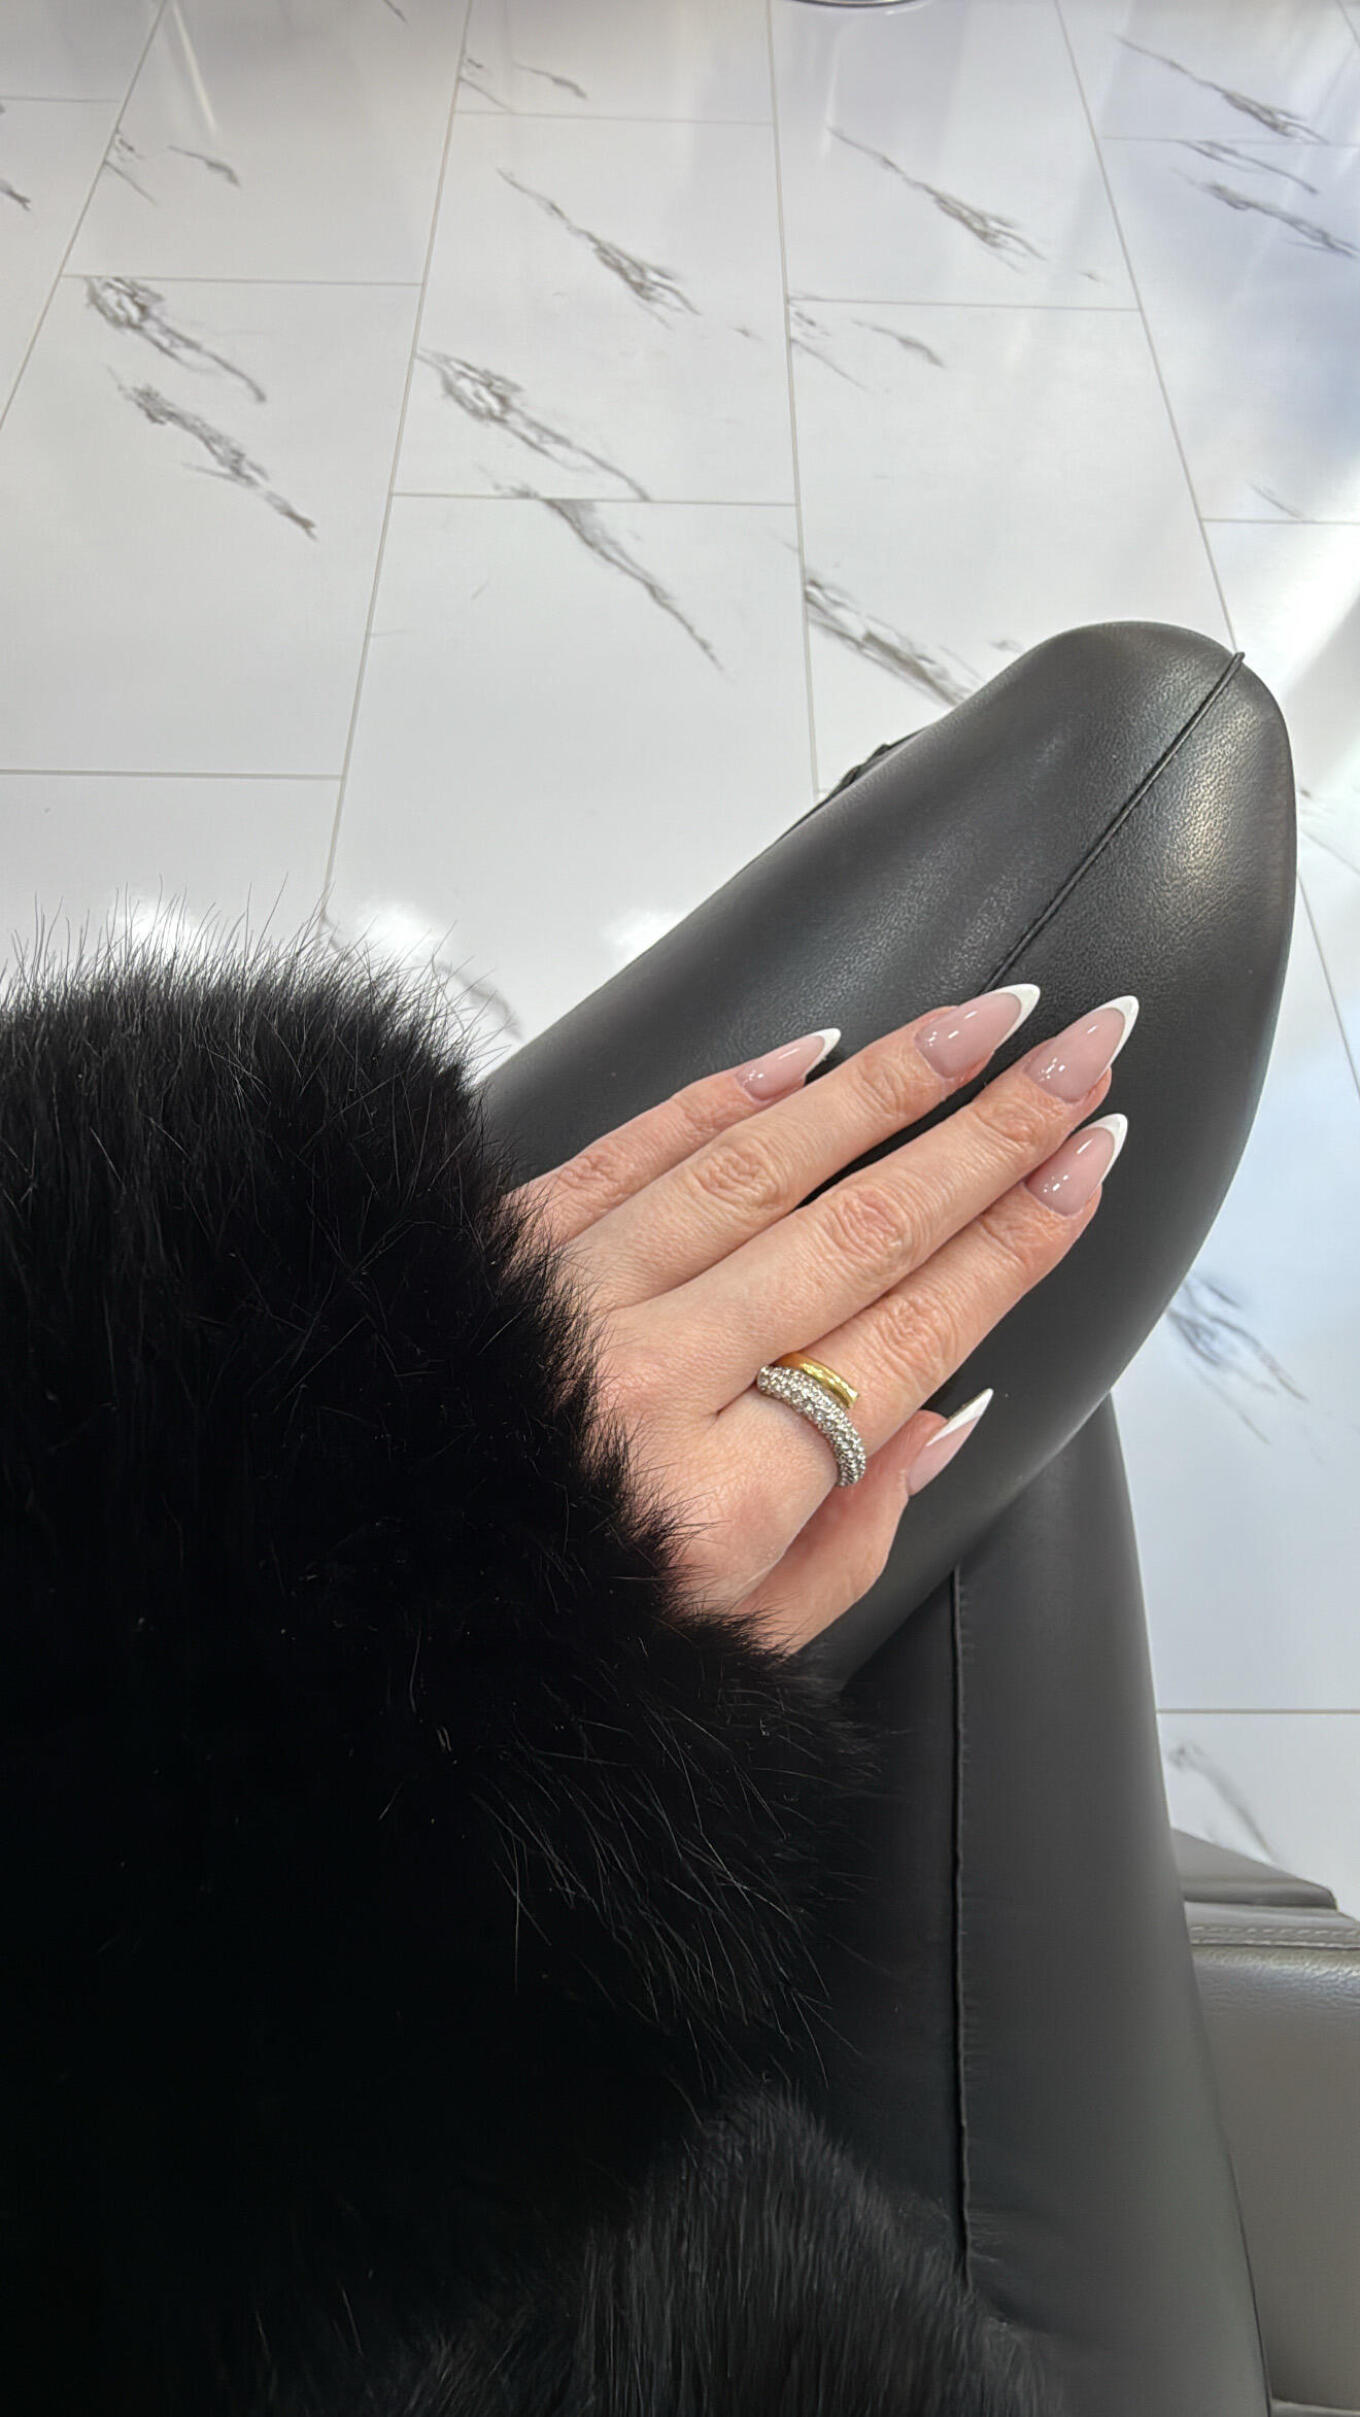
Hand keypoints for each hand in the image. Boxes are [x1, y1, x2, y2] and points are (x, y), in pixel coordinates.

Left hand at [507, 987, 1134, 1653]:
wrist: (356, 1610)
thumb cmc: (544, 1647)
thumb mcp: (733, 1651)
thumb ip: (849, 1538)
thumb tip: (945, 1412)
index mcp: (721, 1500)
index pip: (912, 1334)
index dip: (1018, 1239)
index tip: (1089, 1159)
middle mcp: (650, 1385)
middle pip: (862, 1228)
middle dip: (995, 1130)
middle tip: (1085, 1047)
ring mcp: (572, 1303)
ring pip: (759, 1165)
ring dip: (886, 1082)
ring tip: (983, 1021)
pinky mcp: (502, 1251)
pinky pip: (632, 1148)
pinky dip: (726, 1095)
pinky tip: (809, 1053)